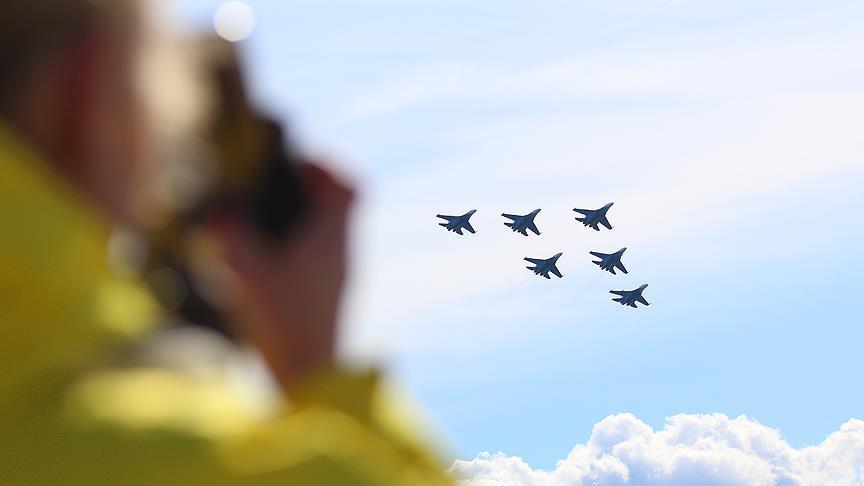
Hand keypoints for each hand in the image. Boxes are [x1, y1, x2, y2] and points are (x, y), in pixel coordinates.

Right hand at [212, 163, 352, 392]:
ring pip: (335, 228)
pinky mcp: (332, 294)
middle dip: (314, 186)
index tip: (297, 161)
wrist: (309, 374)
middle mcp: (344, 250)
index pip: (351, 185)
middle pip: (343, 203)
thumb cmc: (284, 322)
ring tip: (270, 215)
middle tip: (278, 183)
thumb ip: (232, 237)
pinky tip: (273, 255)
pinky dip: (306, 241)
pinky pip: (326, 252)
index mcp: (332, 236)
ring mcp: (341, 273)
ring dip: (309, 214)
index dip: (328, 166)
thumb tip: (218, 210)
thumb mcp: (250, 275)